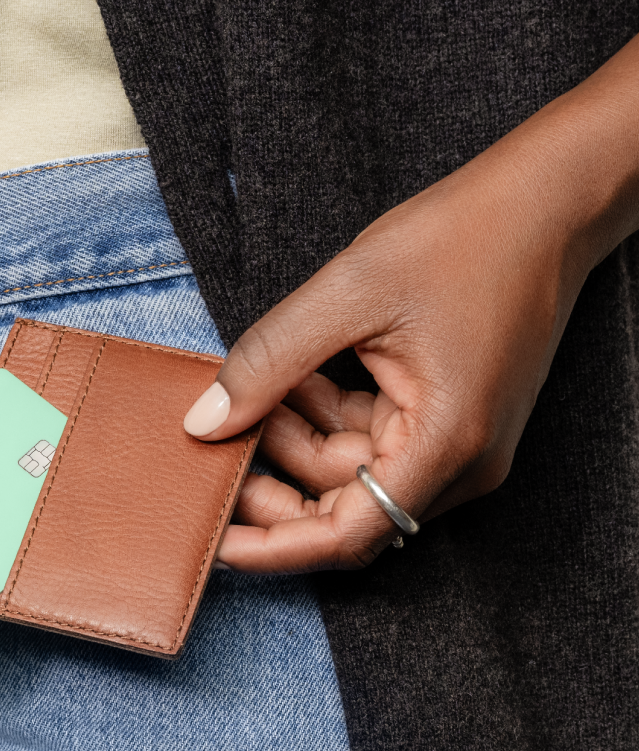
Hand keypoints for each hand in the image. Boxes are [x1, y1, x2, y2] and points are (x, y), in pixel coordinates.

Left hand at [185, 35, 638, 572]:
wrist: (545, 204)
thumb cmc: (462, 238)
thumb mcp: (347, 293)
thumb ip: (270, 362)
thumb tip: (204, 422)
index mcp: (445, 443)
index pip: (348, 534)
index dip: (274, 545)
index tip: (214, 540)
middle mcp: (458, 462)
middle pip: (344, 508)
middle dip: (274, 484)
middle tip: (212, 449)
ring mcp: (454, 443)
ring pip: (349, 472)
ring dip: (293, 440)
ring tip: (253, 390)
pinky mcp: (444, 419)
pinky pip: (367, 440)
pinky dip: (322, 417)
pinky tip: (289, 381)